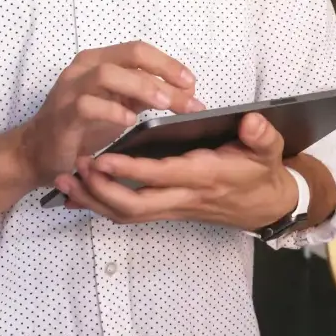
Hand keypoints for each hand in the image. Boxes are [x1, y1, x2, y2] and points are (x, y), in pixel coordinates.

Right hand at [14, 42, 201, 188]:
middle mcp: (84, 68)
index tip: (192, 83)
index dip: (168, 63)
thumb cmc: (83, 126)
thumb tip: (185, 92)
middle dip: (163, 72)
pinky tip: (129, 122)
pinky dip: (112, 111)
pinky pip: (87, 105)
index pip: (139, 50)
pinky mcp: (62, 115)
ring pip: (108, 74)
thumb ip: (147, 95)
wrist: (38, 152)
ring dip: (142, 87)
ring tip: (164, 104)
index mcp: (100, 61)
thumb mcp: (120, 106)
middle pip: (130, 55)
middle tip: (188, 95)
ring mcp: (70, 89)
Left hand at [53, 112, 299, 231]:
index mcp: (206, 177)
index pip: (162, 176)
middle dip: (100, 192)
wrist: (268, 206)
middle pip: (134, 206)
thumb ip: (261, 135)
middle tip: (74, 169)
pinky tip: (79, 193)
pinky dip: (101, 204)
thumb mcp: (270, 150)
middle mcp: (184, 197)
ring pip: (126, 214)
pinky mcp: (167, 209)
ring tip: (65, 180)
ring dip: (93, 201)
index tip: (103, 157)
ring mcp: (173, 207)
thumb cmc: (262, 174)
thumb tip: (252, 121)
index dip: (131, 170)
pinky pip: (129, 213)